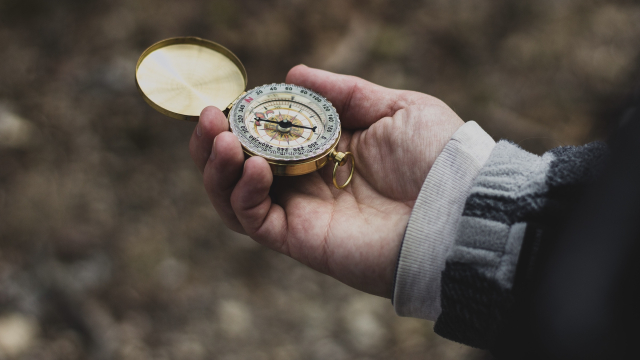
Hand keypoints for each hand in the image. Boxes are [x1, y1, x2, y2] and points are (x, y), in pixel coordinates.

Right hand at [189, 65, 463, 297]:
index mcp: (326, 149)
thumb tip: (294, 75)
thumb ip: (343, 92)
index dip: (244, 117)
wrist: (456, 210)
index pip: (269, 135)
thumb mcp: (394, 107)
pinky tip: (252, 166)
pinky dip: (242, 193)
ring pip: (235, 196)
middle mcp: (307, 181)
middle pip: (241, 167)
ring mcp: (301, 212)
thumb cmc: (436, 157)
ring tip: (221, 138)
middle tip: (209, 117)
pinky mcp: (300, 239)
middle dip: (216, 141)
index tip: (233, 97)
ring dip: (217, 167)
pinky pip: (253, 221)